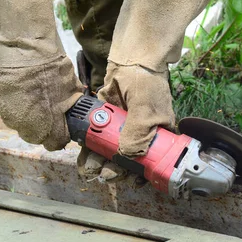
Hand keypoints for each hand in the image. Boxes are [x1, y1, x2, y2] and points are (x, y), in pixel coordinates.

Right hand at [0, 55, 82, 150]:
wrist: (21, 42)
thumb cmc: (50, 63)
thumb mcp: (71, 85)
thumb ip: (70, 104)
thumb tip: (72, 109)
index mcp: (46, 125)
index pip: (53, 143)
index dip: (58, 134)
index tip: (59, 125)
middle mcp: (22, 124)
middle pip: (31, 132)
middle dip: (37, 122)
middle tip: (41, 103)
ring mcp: (2, 112)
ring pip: (12, 117)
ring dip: (18, 108)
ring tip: (24, 88)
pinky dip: (3, 94)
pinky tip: (9, 81)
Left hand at [75, 61, 173, 183]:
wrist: (130, 60)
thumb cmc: (146, 83)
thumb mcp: (146, 109)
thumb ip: (138, 133)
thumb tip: (129, 155)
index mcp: (157, 137)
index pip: (150, 162)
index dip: (141, 173)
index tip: (132, 181)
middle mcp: (140, 137)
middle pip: (128, 161)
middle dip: (116, 171)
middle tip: (106, 176)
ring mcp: (121, 130)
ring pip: (110, 153)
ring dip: (100, 164)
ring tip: (90, 172)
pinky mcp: (105, 123)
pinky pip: (96, 141)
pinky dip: (90, 151)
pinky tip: (84, 160)